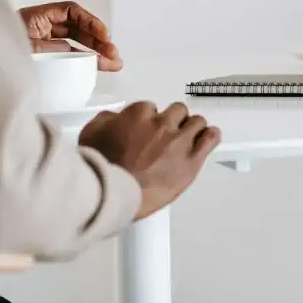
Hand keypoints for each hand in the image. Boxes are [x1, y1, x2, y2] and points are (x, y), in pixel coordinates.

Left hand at [19, 1, 120, 70]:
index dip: (90, 21)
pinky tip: (96, 67)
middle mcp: (40, 28)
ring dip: (95, 53)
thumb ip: (50, 48)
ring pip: (75, 44)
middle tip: (113, 53)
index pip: (70, 11)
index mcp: (35, 17)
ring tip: (113, 63)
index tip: (104, 35)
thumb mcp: (26, 50)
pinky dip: (81, 62)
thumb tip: (74, 51)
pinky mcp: (42, 59)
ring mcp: (41, 44)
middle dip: (98, 40)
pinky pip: (67, 57)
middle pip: (77, 28)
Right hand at [78, 102, 220, 218]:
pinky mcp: (191, 161)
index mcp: (139, 114)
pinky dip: (209, 137)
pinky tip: (205, 141)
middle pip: (177, 112)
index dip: (148, 121)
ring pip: (196, 122)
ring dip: (191, 129)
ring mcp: (179, 141)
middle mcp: (162, 124)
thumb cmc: (101, 168)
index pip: (150, 108)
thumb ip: (107, 120)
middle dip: (171, 122)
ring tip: (185, 140)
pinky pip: (211, 138)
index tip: (147, 130)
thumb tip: (114, 118)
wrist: (112, 194)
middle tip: (166, 136)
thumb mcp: (92, 133)